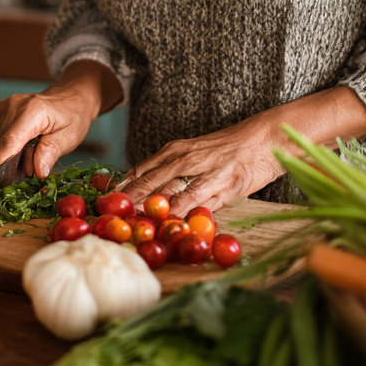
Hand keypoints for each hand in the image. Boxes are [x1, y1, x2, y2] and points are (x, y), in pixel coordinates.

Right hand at [0, 60, 121, 177]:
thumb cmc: (73, 115)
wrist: (72, 97)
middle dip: (17, 159)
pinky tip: (27, 139)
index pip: (11, 141)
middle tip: (36, 161)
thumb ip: (51, 153)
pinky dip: (12, 142)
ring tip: (35, 146)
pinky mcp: (4, 108)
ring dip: (15, 151)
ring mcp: (8, 105)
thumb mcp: (69, 137)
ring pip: (1, 140)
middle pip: (5, 143)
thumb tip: (38, 171)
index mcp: (33, 111)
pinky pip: (1, 133)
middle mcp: (16, 105)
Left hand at [122, 86, 365, 216]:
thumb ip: (172, 171)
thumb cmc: (229, 149)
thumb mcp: (194, 153)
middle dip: (126, 204)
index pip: (140, 172)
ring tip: (129, 228)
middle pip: (148, 184)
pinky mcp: (223, 185)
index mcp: (175, 151)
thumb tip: (148, 192)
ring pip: (169, 194)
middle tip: (106, 221)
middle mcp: (184, 158)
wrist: (264, 137)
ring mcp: (203, 171)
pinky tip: (170, 228)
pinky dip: (183, 217)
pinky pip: (198, 203)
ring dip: (149, 213)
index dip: (120, 190)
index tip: (101, 206)